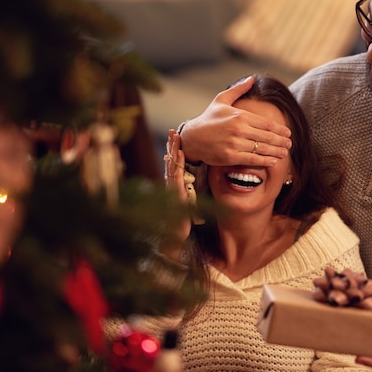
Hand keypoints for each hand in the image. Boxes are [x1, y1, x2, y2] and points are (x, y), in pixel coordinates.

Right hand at [163, 130, 191, 253]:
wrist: (176, 241)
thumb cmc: (184, 226)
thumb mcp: (191, 207)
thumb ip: (193, 196)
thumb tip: (199, 187)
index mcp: (177, 188)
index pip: (177, 165)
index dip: (177, 151)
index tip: (179, 137)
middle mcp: (172, 187)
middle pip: (173, 162)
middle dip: (173, 146)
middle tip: (175, 130)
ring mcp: (172, 191)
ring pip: (173, 166)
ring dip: (173, 150)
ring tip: (175, 135)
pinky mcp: (175, 196)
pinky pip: (176, 177)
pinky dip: (177, 164)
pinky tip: (179, 154)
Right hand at [179, 76, 291, 166]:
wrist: (192, 137)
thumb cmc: (208, 119)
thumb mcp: (221, 100)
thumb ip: (238, 90)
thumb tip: (251, 79)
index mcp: (239, 115)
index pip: (266, 123)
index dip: (279, 129)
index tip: (288, 133)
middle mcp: (239, 129)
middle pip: (267, 136)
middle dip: (281, 141)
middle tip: (289, 144)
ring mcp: (234, 144)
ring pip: (262, 149)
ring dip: (276, 151)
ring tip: (284, 153)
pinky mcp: (230, 156)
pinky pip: (253, 159)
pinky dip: (265, 160)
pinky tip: (273, 160)